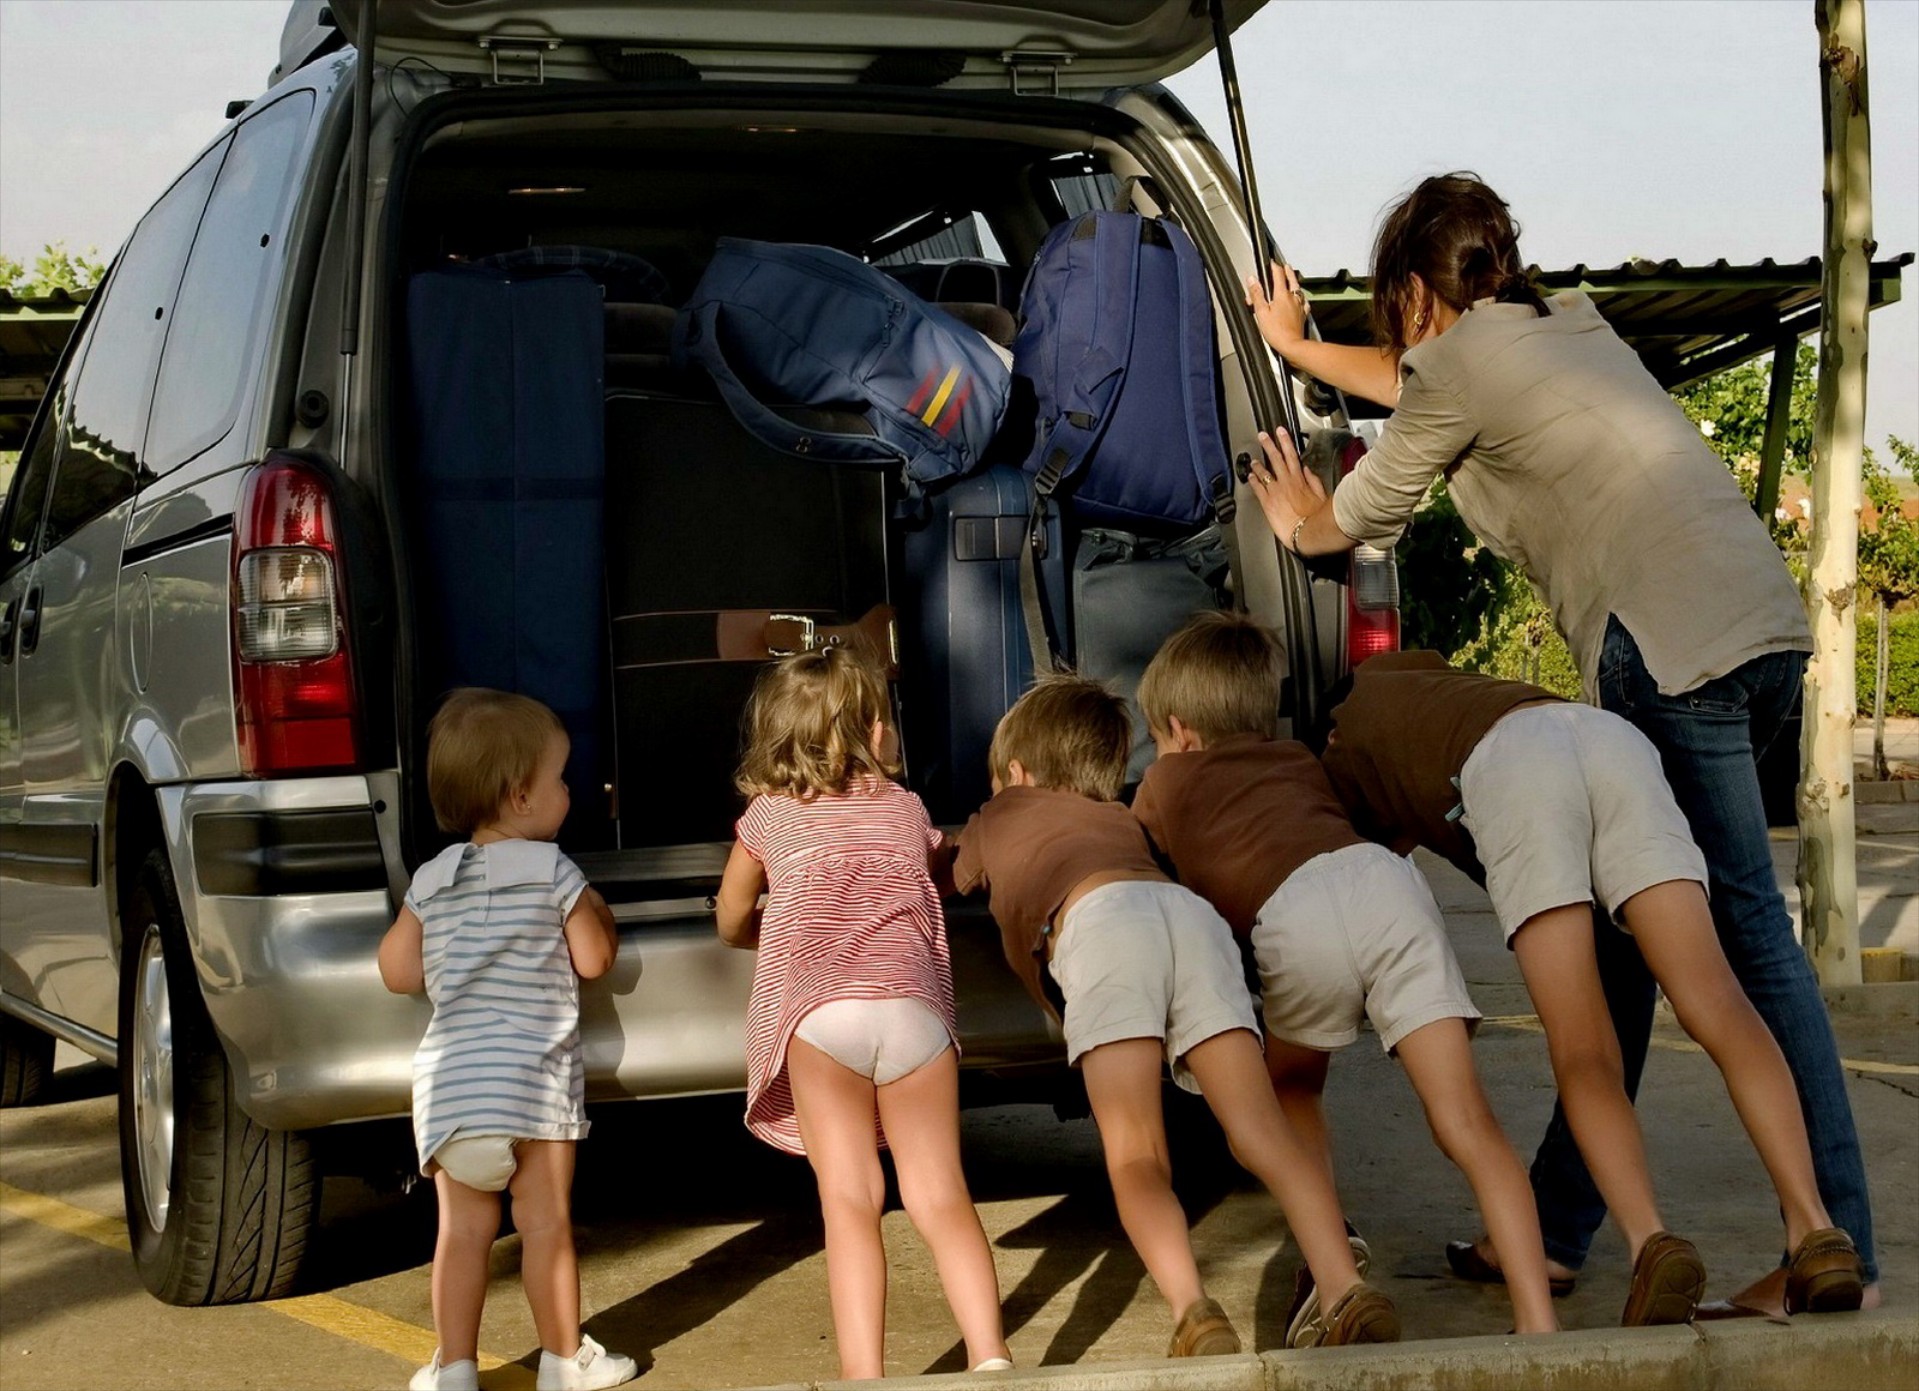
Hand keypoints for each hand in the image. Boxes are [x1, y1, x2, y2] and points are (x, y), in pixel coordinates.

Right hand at [1246, 261, 1308, 355]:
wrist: (1292, 345)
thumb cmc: (1277, 331)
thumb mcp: (1261, 312)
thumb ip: (1257, 295)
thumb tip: (1252, 280)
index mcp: (1282, 295)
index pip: (1278, 275)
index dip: (1274, 267)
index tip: (1271, 263)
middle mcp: (1292, 298)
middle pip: (1291, 279)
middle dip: (1287, 271)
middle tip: (1285, 266)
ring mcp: (1299, 306)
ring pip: (1298, 289)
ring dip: (1294, 282)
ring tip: (1292, 279)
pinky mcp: (1302, 315)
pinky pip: (1303, 302)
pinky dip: (1301, 298)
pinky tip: (1300, 300)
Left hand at [1246, 428, 1327, 551]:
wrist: (1306, 532)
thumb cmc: (1316, 517)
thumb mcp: (1321, 495)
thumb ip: (1313, 481)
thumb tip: (1308, 470)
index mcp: (1300, 479)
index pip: (1291, 455)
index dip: (1285, 441)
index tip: (1280, 432)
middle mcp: (1286, 482)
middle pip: (1276, 458)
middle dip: (1268, 445)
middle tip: (1262, 436)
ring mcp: (1275, 491)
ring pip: (1264, 472)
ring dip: (1258, 464)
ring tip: (1252, 459)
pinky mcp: (1267, 502)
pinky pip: (1258, 488)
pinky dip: (1253, 481)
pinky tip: (1249, 477)